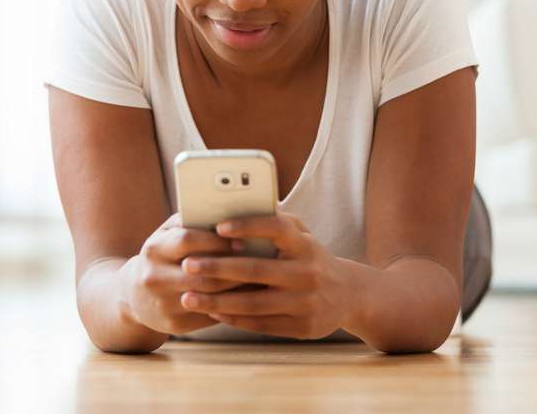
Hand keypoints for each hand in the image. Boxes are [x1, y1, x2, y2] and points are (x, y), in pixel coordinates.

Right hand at [120, 212, 254, 335]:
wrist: (135, 296)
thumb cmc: (163, 256)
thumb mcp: (167, 236)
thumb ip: (190, 222)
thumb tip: (228, 214)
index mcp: (154, 249)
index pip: (187, 241)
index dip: (217, 241)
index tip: (242, 241)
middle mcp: (154, 277)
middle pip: (202, 273)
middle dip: (234, 268)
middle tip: (260, 263)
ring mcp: (163, 304)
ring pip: (209, 297)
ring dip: (238, 289)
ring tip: (260, 280)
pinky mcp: (175, 325)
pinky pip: (210, 316)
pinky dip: (232, 307)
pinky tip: (248, 298)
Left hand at [175, 212, 350, 339]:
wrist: (348, 295)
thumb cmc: (309, 257)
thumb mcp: (301, 236)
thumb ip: (274, 222)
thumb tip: (233, 208)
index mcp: (305, 244)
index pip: (277, 228)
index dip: (248, 226)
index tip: (218, 227)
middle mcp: (307, 272)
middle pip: (256, 270)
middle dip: (218, 268)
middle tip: (188, 266)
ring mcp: (306, 302)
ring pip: (254, 303)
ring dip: (217, 300)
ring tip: (189, 296)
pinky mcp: (302, 327)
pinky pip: (261, 324)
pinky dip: (233, 319)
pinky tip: (212, 312)